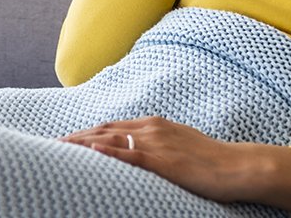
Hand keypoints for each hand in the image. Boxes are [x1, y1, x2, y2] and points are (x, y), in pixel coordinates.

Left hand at [57, 116, 271, 203]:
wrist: (237, 166)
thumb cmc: (212, 161)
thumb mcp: (181, 146)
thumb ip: (159, 146)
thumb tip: (141, 153)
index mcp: (155, 125)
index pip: (111, 126)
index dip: (87, 132)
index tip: (67, 140)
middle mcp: (152, 128)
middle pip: (104, 130)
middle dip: (77, 137)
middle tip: (53, 145)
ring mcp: (157, 143)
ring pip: (111, 139)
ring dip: (83, 144)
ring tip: (60, 149)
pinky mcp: (163, 160)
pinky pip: (130, 154)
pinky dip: (108, 152)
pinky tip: (91, 152)